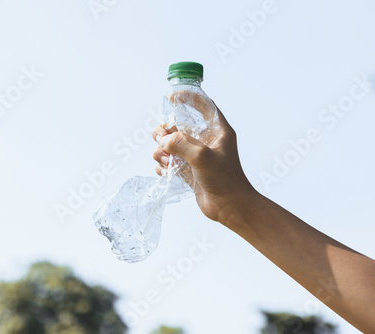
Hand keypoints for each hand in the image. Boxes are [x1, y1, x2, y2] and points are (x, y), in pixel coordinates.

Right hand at [152, 102, 255, 223]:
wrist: (230, 208)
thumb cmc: (225, 180)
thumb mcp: (202, 156)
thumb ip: (180, 143)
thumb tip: (163, 141)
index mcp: (217, 131)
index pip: (202, 106)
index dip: (188, 98)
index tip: (172, 97)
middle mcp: (205, 141)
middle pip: (177, 126)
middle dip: (165, 132)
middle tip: (162, 142)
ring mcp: (195, 156)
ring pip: (168, 144)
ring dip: (161, 151)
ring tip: (167, 161)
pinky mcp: (187, 170)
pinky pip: (167, 161)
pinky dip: (163, 165)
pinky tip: (167, 172)